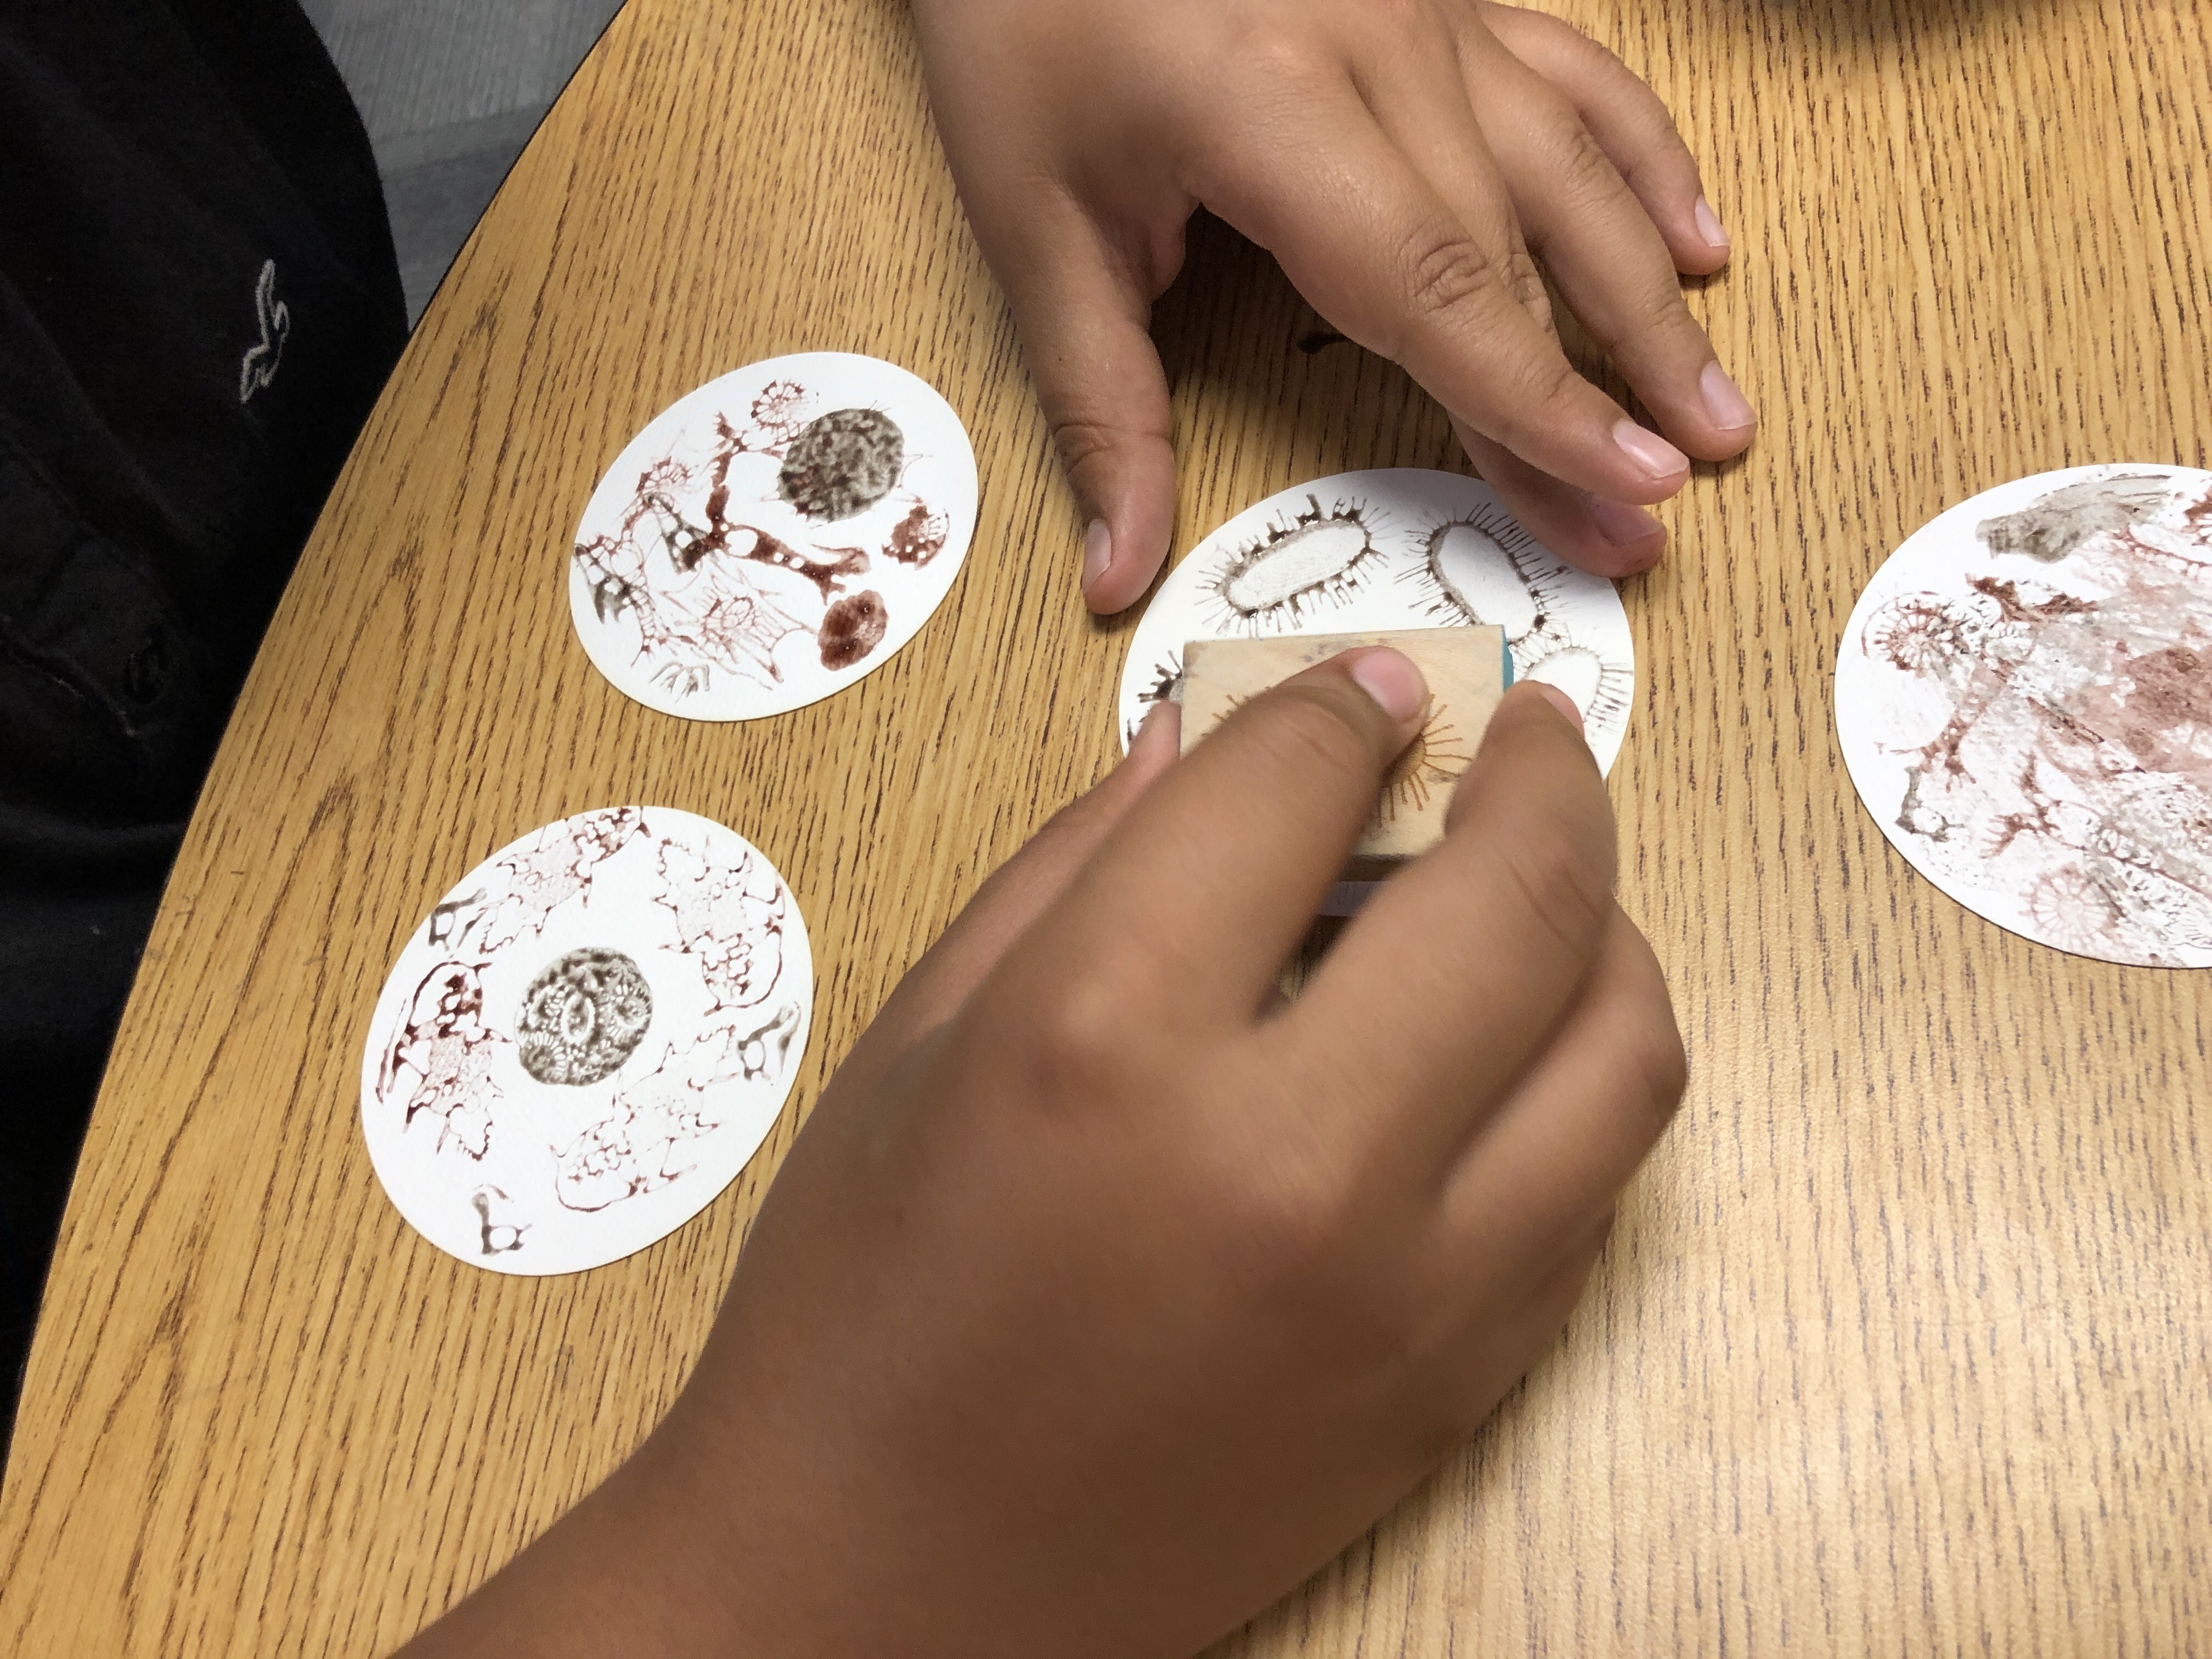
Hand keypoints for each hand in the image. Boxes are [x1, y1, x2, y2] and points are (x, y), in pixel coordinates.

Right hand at [399, 654, 1685, 1657]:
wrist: (881, 1588)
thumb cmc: (858, 1302)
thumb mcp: (918, 1042)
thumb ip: (1073, 864)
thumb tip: (1208, 734)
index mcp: (1110, 1038)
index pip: (1297, 786)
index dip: (1343, 702)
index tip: (1365, 684)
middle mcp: (1294, 1157)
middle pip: (1519, 893)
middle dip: (1541, 770)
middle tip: (1522, 731)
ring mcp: (1410, 1292)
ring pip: (1622, 1048)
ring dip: (1605, 927)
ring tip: (1541, 890)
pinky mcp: (1459, 1392)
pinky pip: (1595, 1191)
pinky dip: (1580, 1080)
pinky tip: (1505, 1049)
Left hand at [911, 0, 1753, 608]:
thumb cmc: (1020, 32)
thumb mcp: (1033, 226)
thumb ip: (1099, 406)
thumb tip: (1117, 575)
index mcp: (1274, 107)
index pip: (1439, 290)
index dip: (1536, 408)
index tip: (1622, 494)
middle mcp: (1379, 43)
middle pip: (1520, 249)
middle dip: (1603, 391)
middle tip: (1670, 503)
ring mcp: (1426, 5)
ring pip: (1574, 164)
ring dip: (1651, 295)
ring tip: (1719, 405)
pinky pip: (1573, 71)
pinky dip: (1644, 156)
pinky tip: (1699, 237)